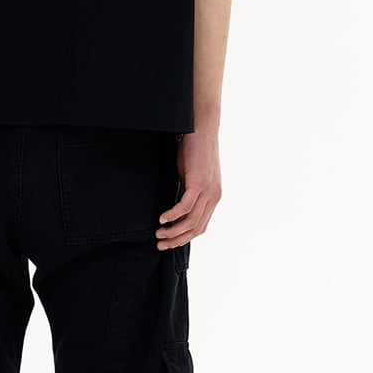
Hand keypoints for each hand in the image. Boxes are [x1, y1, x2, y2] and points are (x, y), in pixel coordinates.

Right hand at [156, 125, 220, 249]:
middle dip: (177, 239)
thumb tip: (175, 207)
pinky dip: (172, 215)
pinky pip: (185, 207)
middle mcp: (214, 197)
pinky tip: (162, 218)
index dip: (184, 237)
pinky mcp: (199, 184)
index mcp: (213, 196)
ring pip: (191, 221)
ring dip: (173, 231)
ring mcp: (208, 191)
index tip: (169, 241)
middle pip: (196, 228)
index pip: (200, 225)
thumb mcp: (190, 175)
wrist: (201, 127)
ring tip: (159, 234)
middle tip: (161, 245)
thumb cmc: (194, 149)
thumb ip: (186, 192)